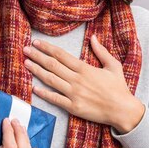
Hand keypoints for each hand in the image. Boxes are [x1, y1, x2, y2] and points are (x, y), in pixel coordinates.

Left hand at [22, 35, 140, 127]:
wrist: (123, 110)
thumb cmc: (119, 88)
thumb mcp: (113, 65)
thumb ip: (101, 51)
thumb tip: (93, 37)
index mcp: (85, 68)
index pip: (61, 55)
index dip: (47, 48)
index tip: (37, 43)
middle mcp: (77, 80)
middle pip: (52, 65)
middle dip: (37, 56)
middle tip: (25, 50)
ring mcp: (74, 94)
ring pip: (51, 80)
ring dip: (37, 71)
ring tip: (26, 64)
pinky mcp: (73, 107)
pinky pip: (55, 99)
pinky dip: (44, 93)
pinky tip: (34, 87)